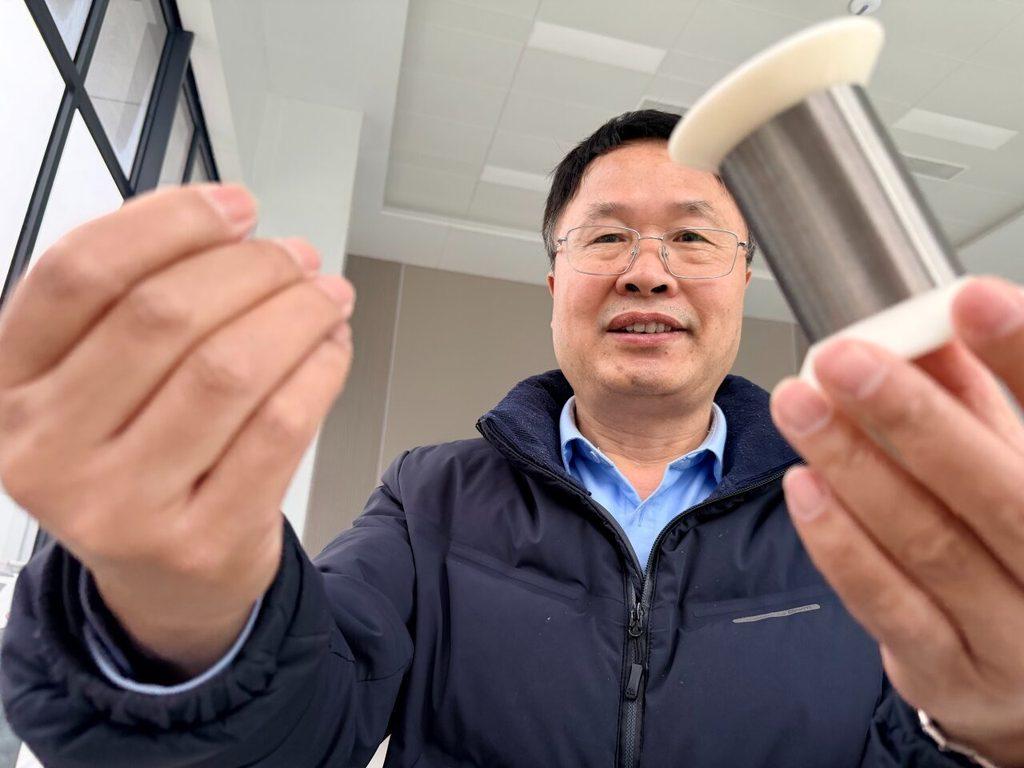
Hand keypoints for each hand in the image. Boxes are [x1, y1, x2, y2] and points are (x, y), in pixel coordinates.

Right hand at [0, 185, 355, 675]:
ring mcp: (121, 505)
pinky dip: (318, 370)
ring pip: (229, 369)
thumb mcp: (92, 381)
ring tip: (325, 296)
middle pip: (163, 316)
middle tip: (294, 258)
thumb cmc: (132, 457)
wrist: (162, 578)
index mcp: (7, 388)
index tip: (233, 206)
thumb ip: (131, 300)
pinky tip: (330, 348)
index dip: (168, 222)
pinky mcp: (201, 538)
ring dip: (296, 313)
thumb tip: (227, 223)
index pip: (78, 274)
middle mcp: (47, 449)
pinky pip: (279, 426)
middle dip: (250, 268)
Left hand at [770, 276, 1023, 767]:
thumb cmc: (1012, 552)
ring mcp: (1014, 635)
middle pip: (996, 489)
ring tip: (802, 408)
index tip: (969, 299)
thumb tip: (926, 330)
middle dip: (914, 417)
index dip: (1021, 355)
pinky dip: (841, 543)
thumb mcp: (1009, 468)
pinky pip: (887, 604)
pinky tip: (804, 486)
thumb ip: (974, 404)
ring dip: (856, 468)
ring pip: (931, 544)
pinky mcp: (949, 674)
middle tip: (845, 359)